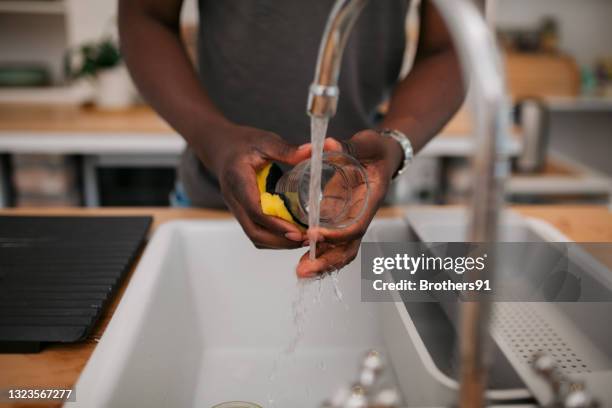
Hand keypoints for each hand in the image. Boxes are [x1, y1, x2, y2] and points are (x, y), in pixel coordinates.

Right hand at [194, 122, 311, 248]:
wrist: (220, 147)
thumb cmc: (242, 143)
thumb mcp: (265, 141)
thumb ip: (288, 150)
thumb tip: (316, 150)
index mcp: (238, 181)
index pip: (255, 210)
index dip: (276, 224)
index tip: (298, 231)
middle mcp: (235, 200)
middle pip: (254, 231)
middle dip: (281, 240)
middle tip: (306, 239)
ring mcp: (237, 209)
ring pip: (255, 236)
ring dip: (278, 242)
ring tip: (303, 239)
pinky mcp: (243, 212)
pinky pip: (257, 231)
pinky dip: (274, 238)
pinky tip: (293, 233)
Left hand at [296, 129, 403, 276]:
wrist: (382, 155)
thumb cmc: (376, 150)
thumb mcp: (366, 143)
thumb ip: (348, 146)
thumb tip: (328, 144)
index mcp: (370, 201)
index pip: (355, 226)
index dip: (336, 235)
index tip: (313, 234)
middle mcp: (360, 216)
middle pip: (348, 248)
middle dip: (327, 261)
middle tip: (304, 269)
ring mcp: (350, 220)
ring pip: (339, 250)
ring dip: (321, 262)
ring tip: (301, 272)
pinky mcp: (339, 219)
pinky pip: (330, 242)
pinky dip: (317, 251)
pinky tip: (301, 258)